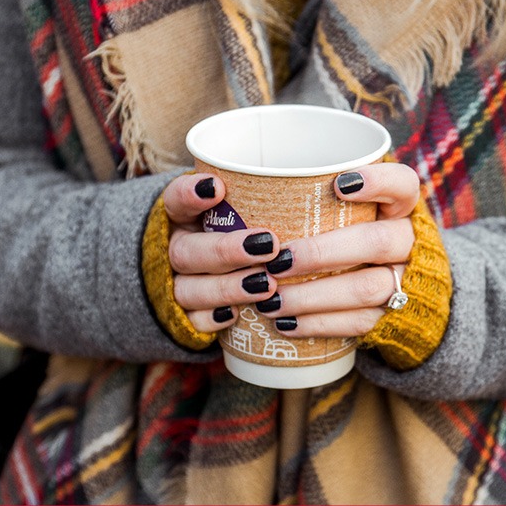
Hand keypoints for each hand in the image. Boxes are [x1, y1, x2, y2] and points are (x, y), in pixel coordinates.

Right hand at [162, 173, 281, 332]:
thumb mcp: (237, 209)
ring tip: (266, 285)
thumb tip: (333, 183)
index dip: (189, 194)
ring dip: (226, 288)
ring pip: (189, 289)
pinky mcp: (182, 317)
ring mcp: (174, 284)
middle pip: (185, 252)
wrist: (194, 274)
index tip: (218, 187)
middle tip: (269, 246)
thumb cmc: (230, 232)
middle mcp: (173, 249)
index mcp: (180, 217)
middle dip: (227, 250)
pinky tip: (234, 315)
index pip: (174, 200)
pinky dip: (211, 319)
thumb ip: (262, 197)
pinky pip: (191, 321)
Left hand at [254, 162, 420, 337]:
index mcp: (402, 206)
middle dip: (322, 253)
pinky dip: (319, 324)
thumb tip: (237, 188)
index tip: (339, 184)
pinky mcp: (394, 317)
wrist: (409, 289)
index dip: (377, 182)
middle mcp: (410, 242)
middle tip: (277, 260)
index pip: (403, 184)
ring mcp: (406, 281)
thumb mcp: (352, 209)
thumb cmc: (359, 234)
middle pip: (376, 242)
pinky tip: (285, 323)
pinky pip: (359, 323)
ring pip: (366, 289)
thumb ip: (317, 198)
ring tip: (270, 300)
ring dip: (313, 296)